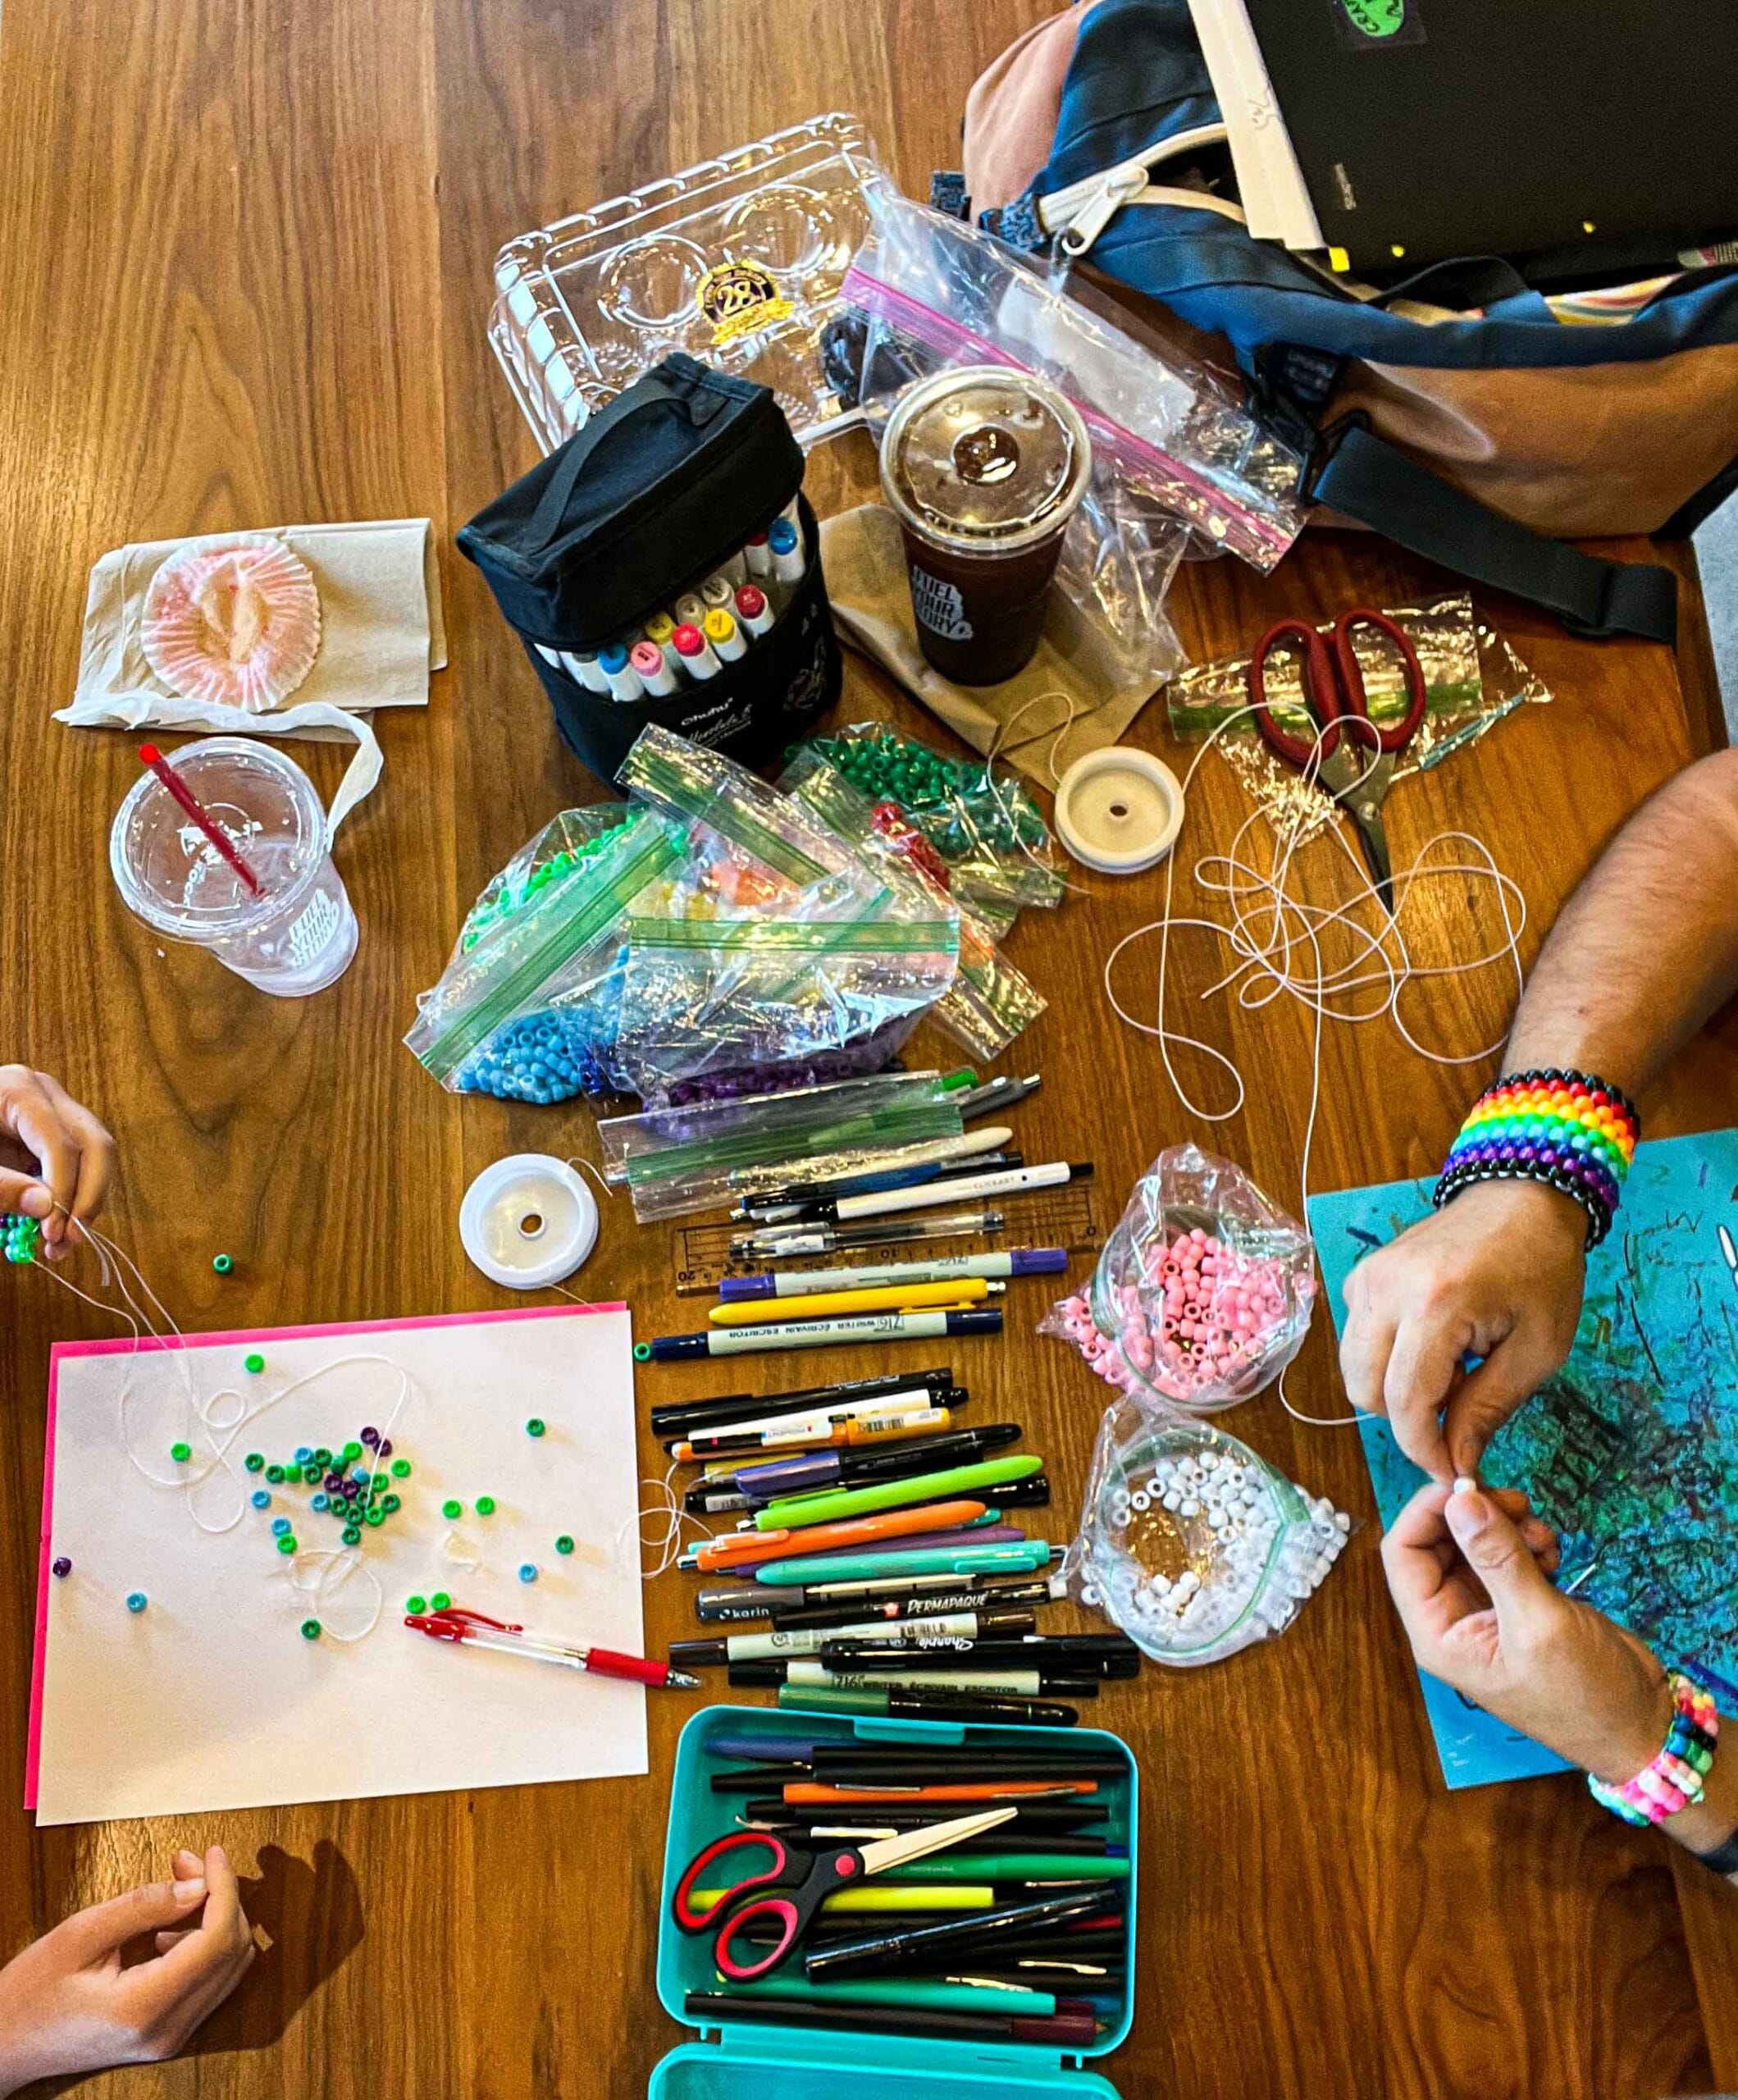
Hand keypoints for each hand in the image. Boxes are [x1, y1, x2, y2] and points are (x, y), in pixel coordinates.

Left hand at [0, 1066, 114, 1257]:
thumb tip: (45, 1208)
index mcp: (19, 1090)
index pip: (61, 1143)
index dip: (63, 1190)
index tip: (52, 1232)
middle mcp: (46, 1095)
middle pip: (94, 1144)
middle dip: (87, 1196)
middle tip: (69, 1239)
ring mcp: (52, 1113)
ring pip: (95, 1157)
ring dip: (84, 1203)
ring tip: (59, 1244)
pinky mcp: (48, 1136)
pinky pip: (78, 1167)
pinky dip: (71, 1199)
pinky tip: (53, 1227)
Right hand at [0, 1846, 253, 2095]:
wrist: (3, 2046)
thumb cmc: (29, 1996)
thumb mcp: (78, 1936)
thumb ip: (143, 1907)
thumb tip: (197, 1885)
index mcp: (144, 2008)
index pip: (216, 1941)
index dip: (223, 1889)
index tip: (212, 1855)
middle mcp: (166, 2030)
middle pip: (231, 1954)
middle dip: (221, 1898)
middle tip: (188, 1865)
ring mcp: (169, 2037)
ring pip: (227, 1968)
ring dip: (216, 1919)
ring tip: (179, 1887)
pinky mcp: (166, 2034)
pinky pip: (209, 1982)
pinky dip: (204, 1944)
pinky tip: (171, 1925)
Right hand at [1339, 1180, 1586, 1480]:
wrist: (1522, 1198)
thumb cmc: (1542, 1271)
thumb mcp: (1537, 1351)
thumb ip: (1488, 1410)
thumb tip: (1456, 1464)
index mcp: (1436, 1305)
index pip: (1404, 1401)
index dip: (1422, 1448)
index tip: (1449, 1469)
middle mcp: (1387, 1289)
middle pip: (1365, 1389)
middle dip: (1405, 1421)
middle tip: (1454, 1417)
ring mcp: (1368, 1278)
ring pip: (1354, 1367)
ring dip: (1393, 1391)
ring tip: (1448, 1377)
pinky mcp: (1362, 1275)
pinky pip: (1357, 1338)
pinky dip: (1386, 1359)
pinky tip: (1431, 1347)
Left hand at [1381, 1481, 1670, 1783]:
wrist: (1639, 1725)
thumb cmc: (1585, 1694)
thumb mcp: (1540, 1624)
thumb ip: (1498, 1559)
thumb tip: (1459, 1501)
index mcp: (1438, 1632)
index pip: (1402, 1553)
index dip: (1426, 1512)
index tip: (1469, 1487)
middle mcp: (1452, 1618)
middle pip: (1437, 1540)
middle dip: (1474, 1515)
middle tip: (1518, 1504)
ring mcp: (1485, 1608)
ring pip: (1473, 1541)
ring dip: (1505, 1526)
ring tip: (1543, 1538)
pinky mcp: (1517, 1601)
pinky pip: (1505, 1553)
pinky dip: (1526, 1542)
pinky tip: (1553, 1554)